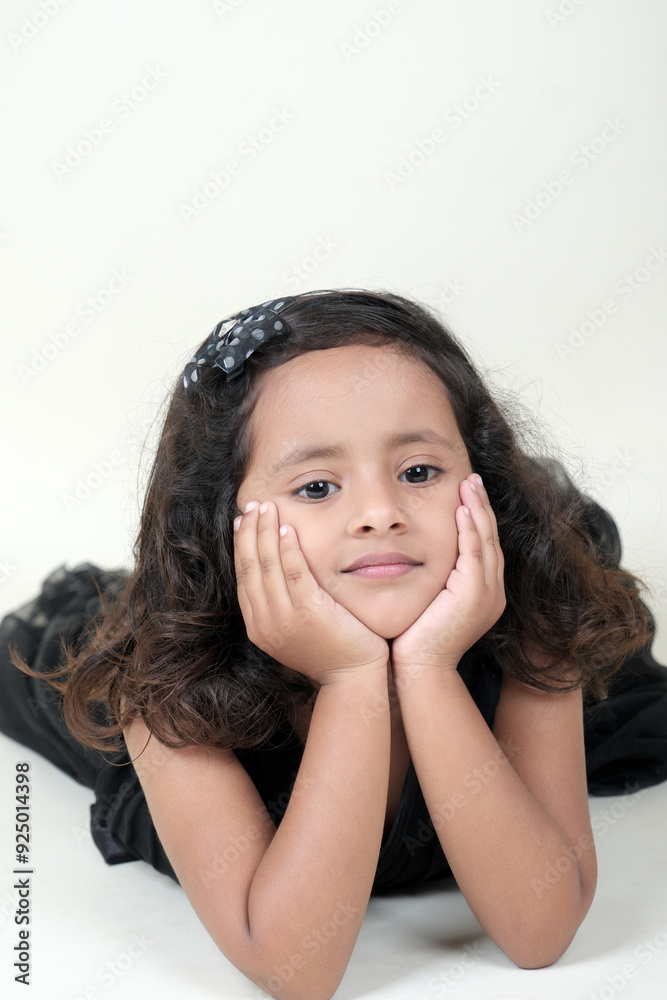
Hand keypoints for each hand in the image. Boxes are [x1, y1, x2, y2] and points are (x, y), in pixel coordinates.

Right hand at [234, 500, 389, 686]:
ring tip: (267, 508)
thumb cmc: (330, 652)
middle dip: (249, 533)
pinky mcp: (309, 612)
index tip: (243, 522)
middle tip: (252, 505)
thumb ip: (282, 607)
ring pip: (268, 566)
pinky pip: (294, 573)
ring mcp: (285, 618)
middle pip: (250, 568)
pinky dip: (288, 549)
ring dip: (266, 533)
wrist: (351, 679)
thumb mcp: (295, 631)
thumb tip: (276, 575)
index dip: (241, 546)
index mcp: (258, 627)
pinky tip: (288, 529)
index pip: (243, 578)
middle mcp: (265, 623)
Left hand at [391, 473, 505, 675]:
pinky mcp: (474, 595)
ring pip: (486, 541)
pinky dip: (470, 529)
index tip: (467, 492)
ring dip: (478, 509)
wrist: (421, 669)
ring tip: (468, 484)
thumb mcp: (430, 601)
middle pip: (491, 537)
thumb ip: (434, 578)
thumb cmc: (417, 639)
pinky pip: (475, 554)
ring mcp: (488, 593)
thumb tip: (416, 554)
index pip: (484, 545)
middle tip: (472, 479)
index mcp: (484, 593)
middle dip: (481, 505)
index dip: (478, 516)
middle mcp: (493, 591)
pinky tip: (462, 508)